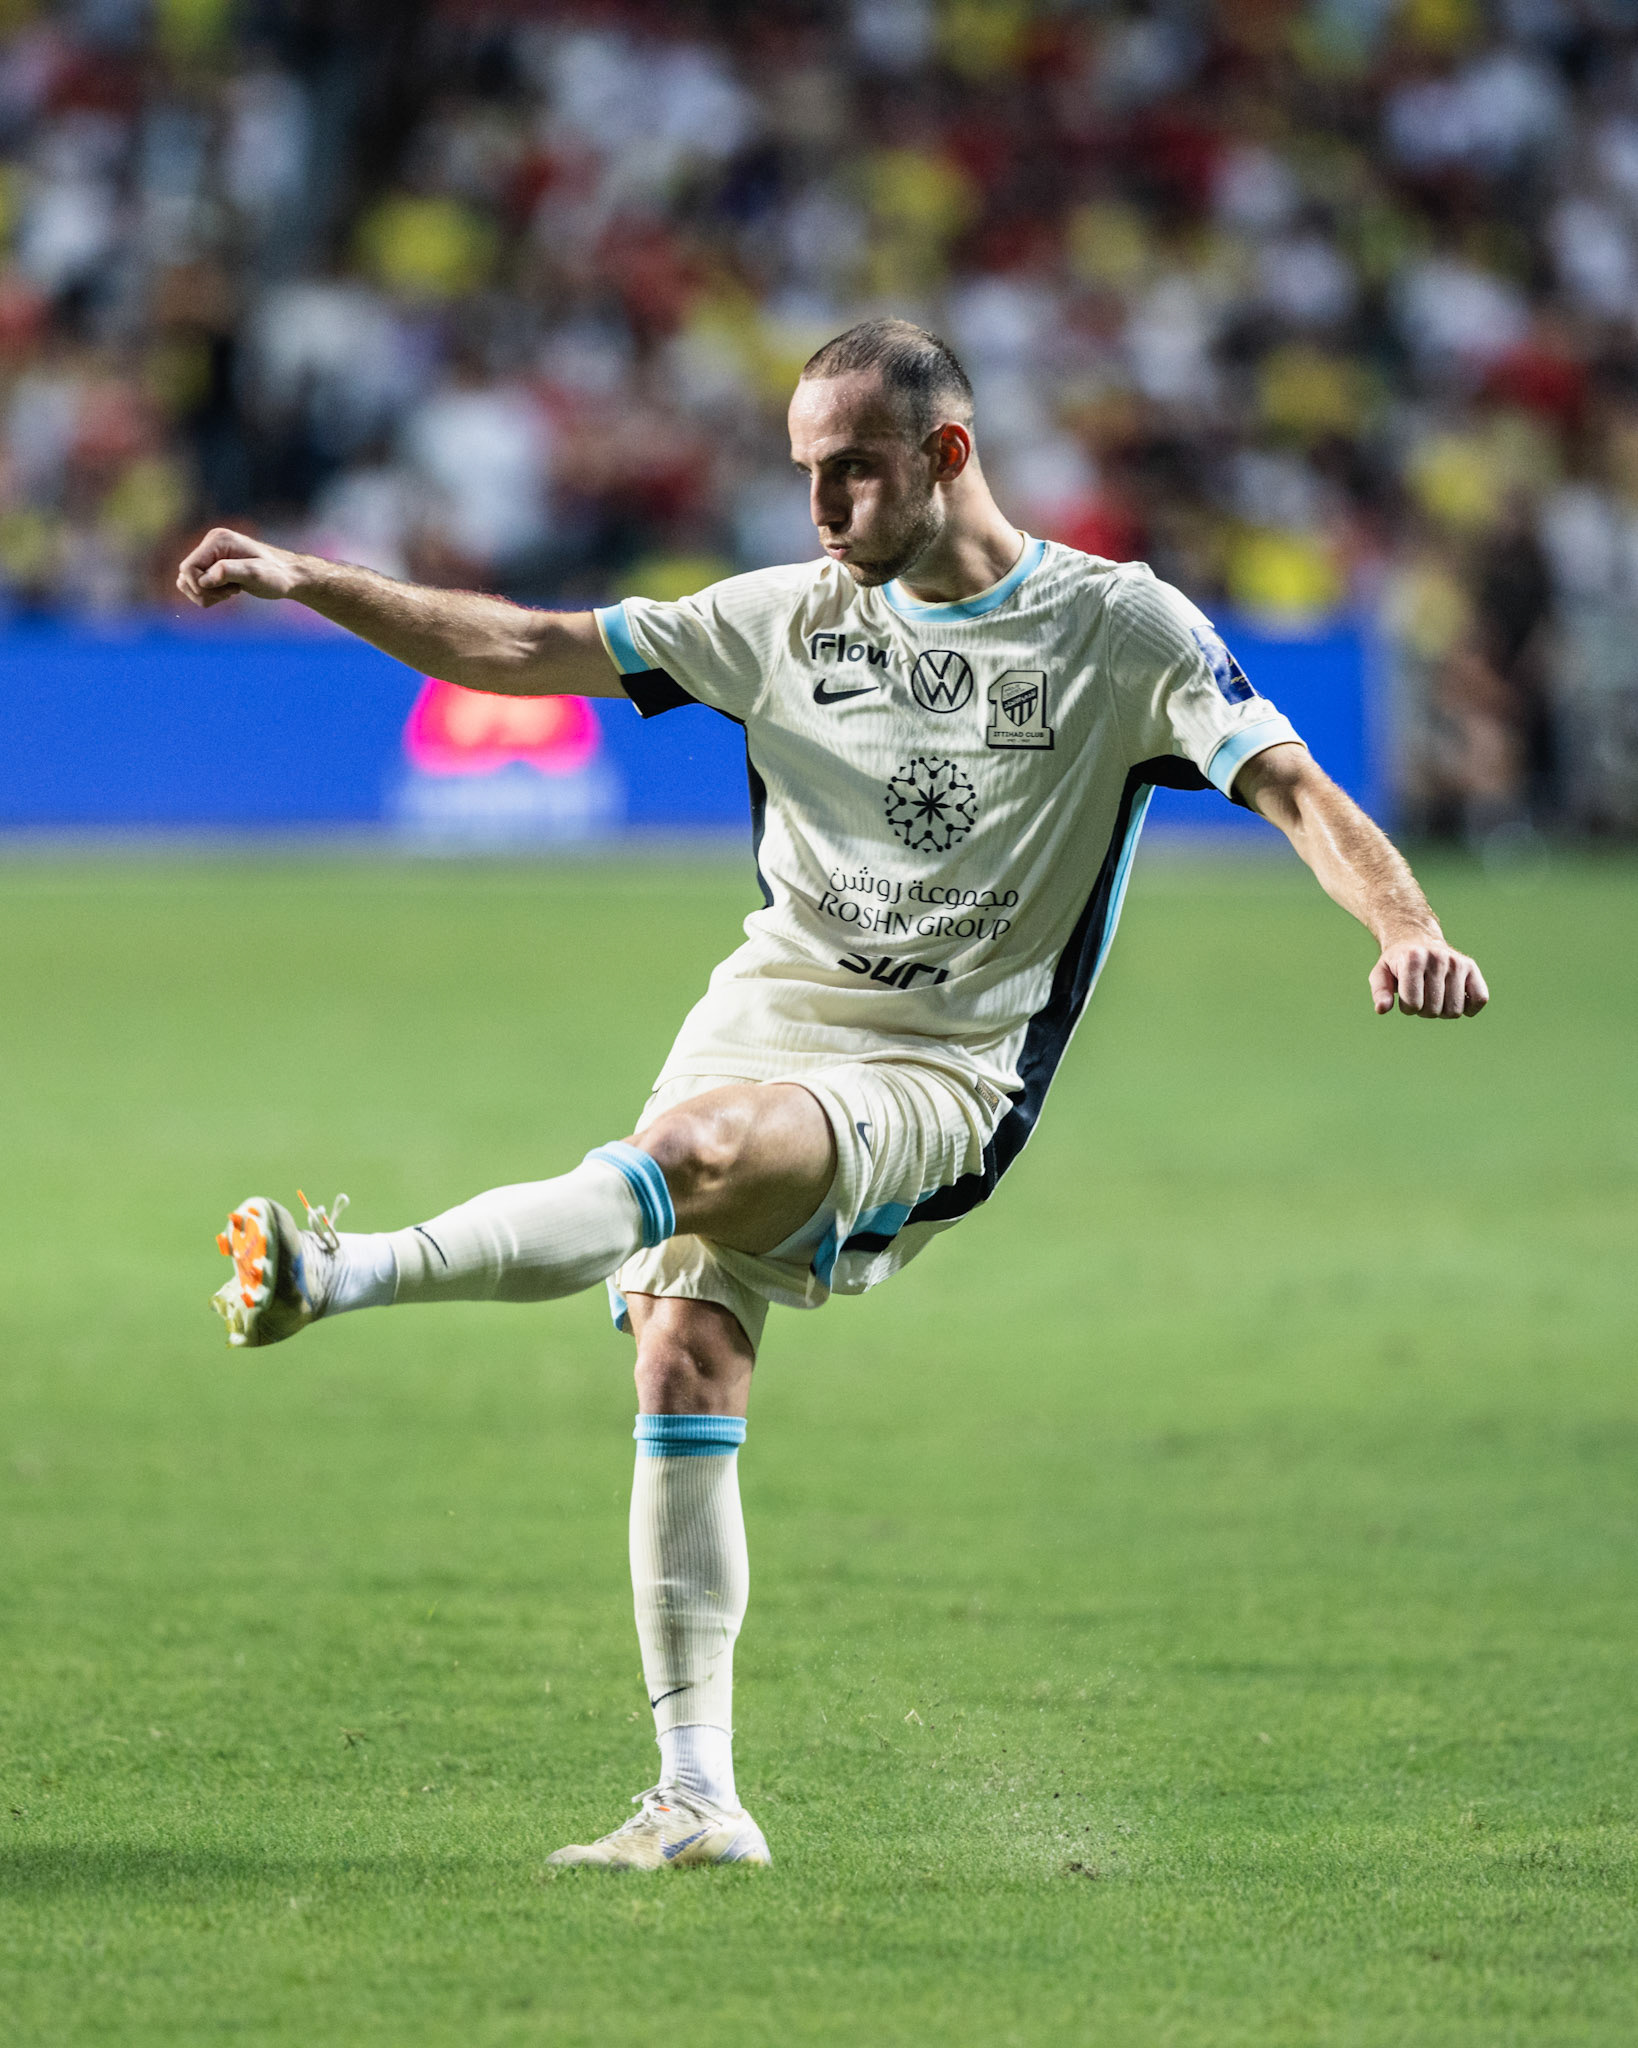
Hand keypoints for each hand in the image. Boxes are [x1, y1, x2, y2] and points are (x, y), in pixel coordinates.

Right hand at [176, 528, 311, 607]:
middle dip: (204, 592)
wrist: (290, 576)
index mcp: (218, 540)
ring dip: (207, 594)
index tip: (225, 592)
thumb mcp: (256, 574)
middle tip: (230, 593)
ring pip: (189, 582)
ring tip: (231, 592)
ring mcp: (212, 555)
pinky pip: (199, 585)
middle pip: (185, 576)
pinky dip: (211, 595)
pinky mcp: (215, 566)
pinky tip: (230, 592)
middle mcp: (211, 544)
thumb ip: (229, 572)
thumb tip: (204, 579)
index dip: (200, 586)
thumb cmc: (277, 575)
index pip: (188, 567)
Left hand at [1370, 935, 1488, 1018]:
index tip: (1405, 996)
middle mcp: (1438, 958)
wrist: (1417, 939)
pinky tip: (1457, 1001)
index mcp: (1413, 959)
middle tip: (1420, 995)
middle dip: (1423, 1010)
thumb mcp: (1381, 973)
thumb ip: (1380, 991)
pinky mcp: (1471, 967)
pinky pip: (1480, 998)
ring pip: (1455, 1010)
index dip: (1407, 1008)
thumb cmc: (1397, 962)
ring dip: (1442, 1011)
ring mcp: (1457, 962)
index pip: (1413, 1004)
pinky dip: (1470, 1008)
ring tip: (1434, 996)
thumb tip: (1382, 1009)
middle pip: (1433, 1010)